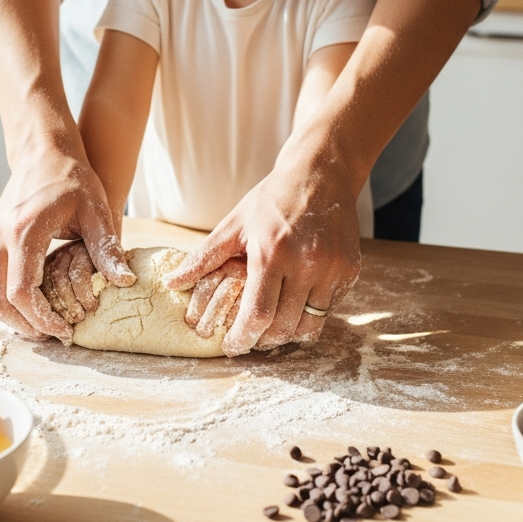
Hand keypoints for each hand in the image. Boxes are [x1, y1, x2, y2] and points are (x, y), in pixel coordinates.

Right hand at [0, 150, 134, 341]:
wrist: (43, 151)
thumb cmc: (73, 179)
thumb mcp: (96, 210)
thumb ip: (107, 248)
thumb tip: (125, 281)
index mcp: (23, 231)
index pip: (21, 293)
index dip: (42, 320)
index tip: (64, 331)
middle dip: (25, 327)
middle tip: (54, 335)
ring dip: (12, 319)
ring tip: (44, 326)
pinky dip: (4, 303)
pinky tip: (32, 307)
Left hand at [163, 164, 361, 355]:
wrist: (322, 175)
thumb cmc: (272, 199)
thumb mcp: (234, 224)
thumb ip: (204, 257)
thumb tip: (172, 283)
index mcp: (272, 252)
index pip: (258, 315)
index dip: (242, 339)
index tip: (231, 346)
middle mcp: (307, 263)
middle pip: (284, 328)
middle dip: (263, 341)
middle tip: (250, 338)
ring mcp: (333, 268)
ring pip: (310, 325)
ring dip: (289, 333)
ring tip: (272, 326)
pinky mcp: (350, 270)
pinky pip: (329, 309)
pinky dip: (310, 314)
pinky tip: (295, 302)